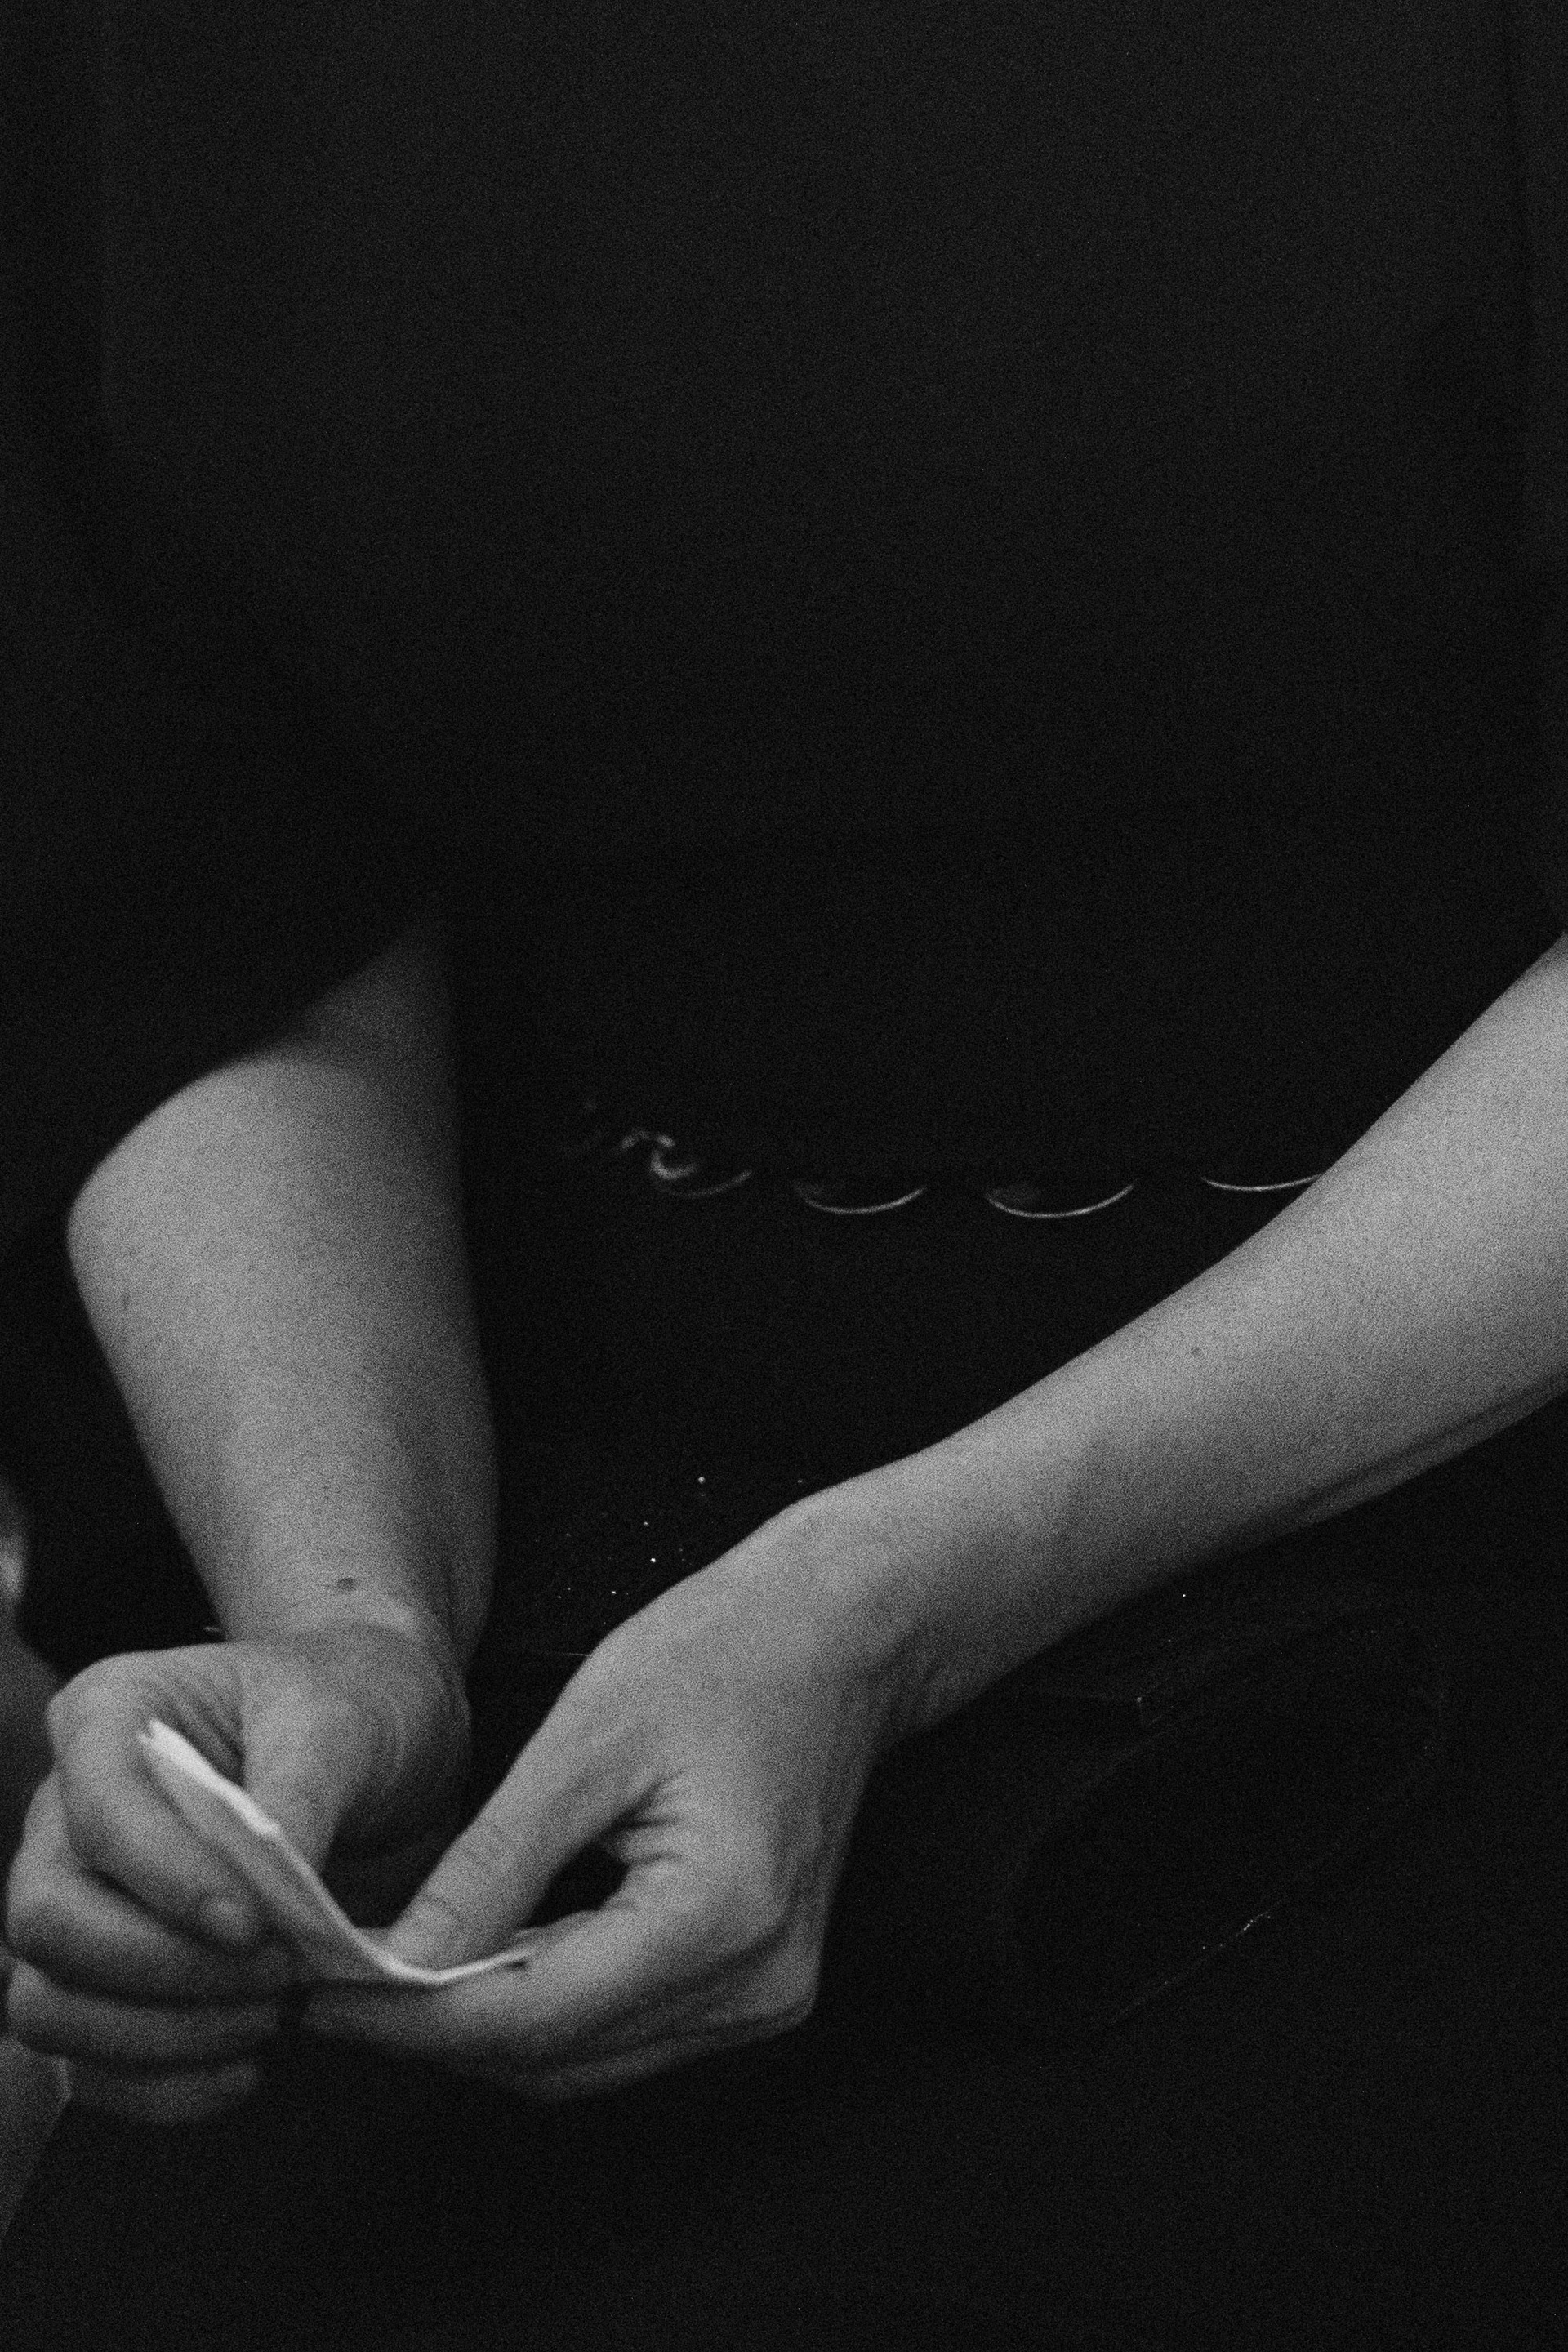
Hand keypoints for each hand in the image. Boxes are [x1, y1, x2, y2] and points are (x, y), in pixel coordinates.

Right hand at [4, 1619, 469, 2122]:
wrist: (380, 1750)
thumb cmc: (352, 1711)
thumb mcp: (344, 1722)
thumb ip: (301, 1794)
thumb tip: (276, 1888)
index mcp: (110, 1714)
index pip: (98, 1813)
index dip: (163, 1881)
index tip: (253, 1926)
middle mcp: (67, 1811)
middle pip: (46, 1921)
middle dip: (159, 1970)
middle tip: (276, 1977)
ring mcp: (75, 1901)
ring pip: (46, 2005)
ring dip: (158, 2038)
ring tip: (271, 2017)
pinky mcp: (104, 1981)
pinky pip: (84, 2066)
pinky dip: (159, 2087)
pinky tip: (243, 2070)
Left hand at [305, 1490, 918, 2100]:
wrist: (838, 1634)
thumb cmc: (721, 1655)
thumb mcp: (584, 1742)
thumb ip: (490, 1868)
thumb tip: (394, 1967)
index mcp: (719, 1918)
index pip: (532, 2016)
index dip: (412, 2019)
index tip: (317, 1995)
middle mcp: (755, 1987)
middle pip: (556, 2060)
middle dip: (434, 2032)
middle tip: (330, 1986)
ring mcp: (766, 1998)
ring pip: (585, 2063)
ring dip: (484, 2029)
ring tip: (386, 1977)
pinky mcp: (757, 1987)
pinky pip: (625, 2033)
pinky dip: (544, 2008)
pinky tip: (479, 1961)